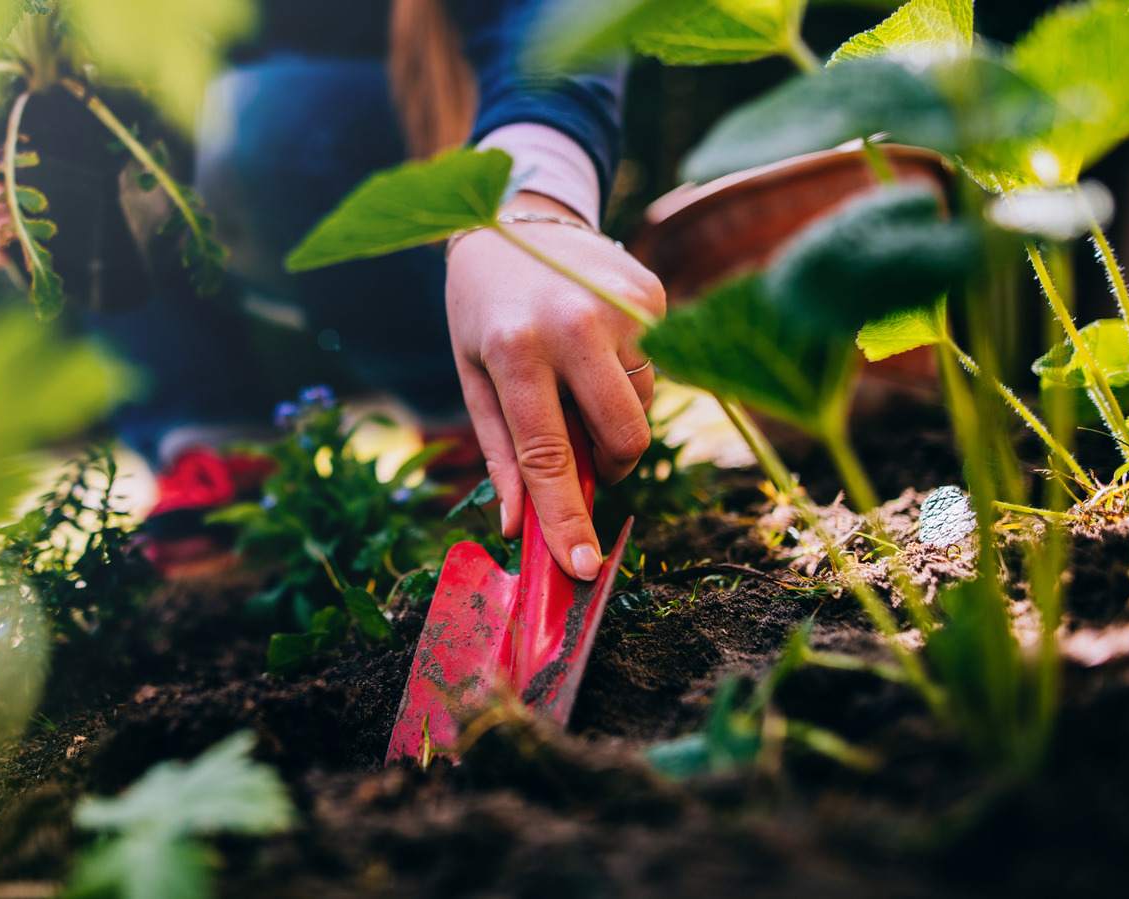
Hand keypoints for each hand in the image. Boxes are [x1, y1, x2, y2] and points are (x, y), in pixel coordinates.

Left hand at [446, 192, 664, 580]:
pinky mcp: (655, 294)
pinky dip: (627, 375)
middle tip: (581, 453)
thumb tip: (521, 528)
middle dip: (609, 466)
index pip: (549, 455)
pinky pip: (657, 367)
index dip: (567, 517)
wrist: (512, 214)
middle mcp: (577, 324)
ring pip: (644, 406)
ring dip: (613, 414)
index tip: (582, 567)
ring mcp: (624, 306)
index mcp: (517, 350)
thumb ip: (498, 452)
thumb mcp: (471, 375)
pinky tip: (594, 342)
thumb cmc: (483, 309)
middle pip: (623, 437)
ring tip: (573, 373)